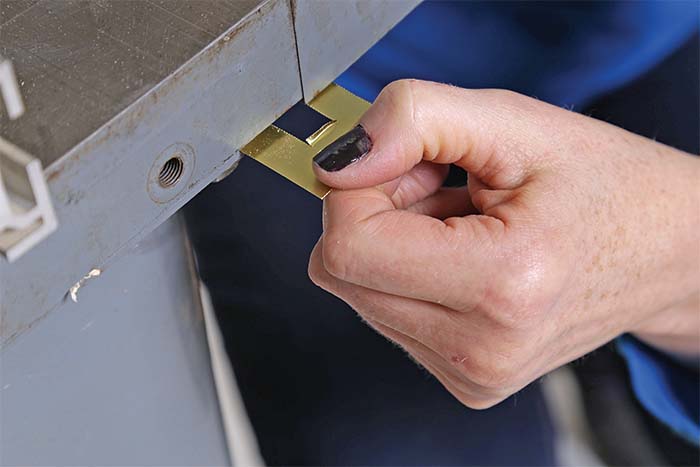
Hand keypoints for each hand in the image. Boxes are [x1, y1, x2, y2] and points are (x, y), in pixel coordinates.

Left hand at [308, 80, 699, 408]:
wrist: (665, 252)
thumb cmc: (600, 184)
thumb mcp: (513, 122)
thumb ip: (415, 121)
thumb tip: (336, 164)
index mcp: (502, 285)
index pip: (346, 247)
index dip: (355, 189)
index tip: (407, 164)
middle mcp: (483, 350)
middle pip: (339, 273)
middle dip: (372, 212)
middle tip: (440, 187)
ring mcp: (475, 376)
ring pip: (357, 293)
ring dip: (392, 243)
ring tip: (462, 222)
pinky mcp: (468, 383)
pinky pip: (387, 316)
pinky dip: (408, 275)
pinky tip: (461, 256)